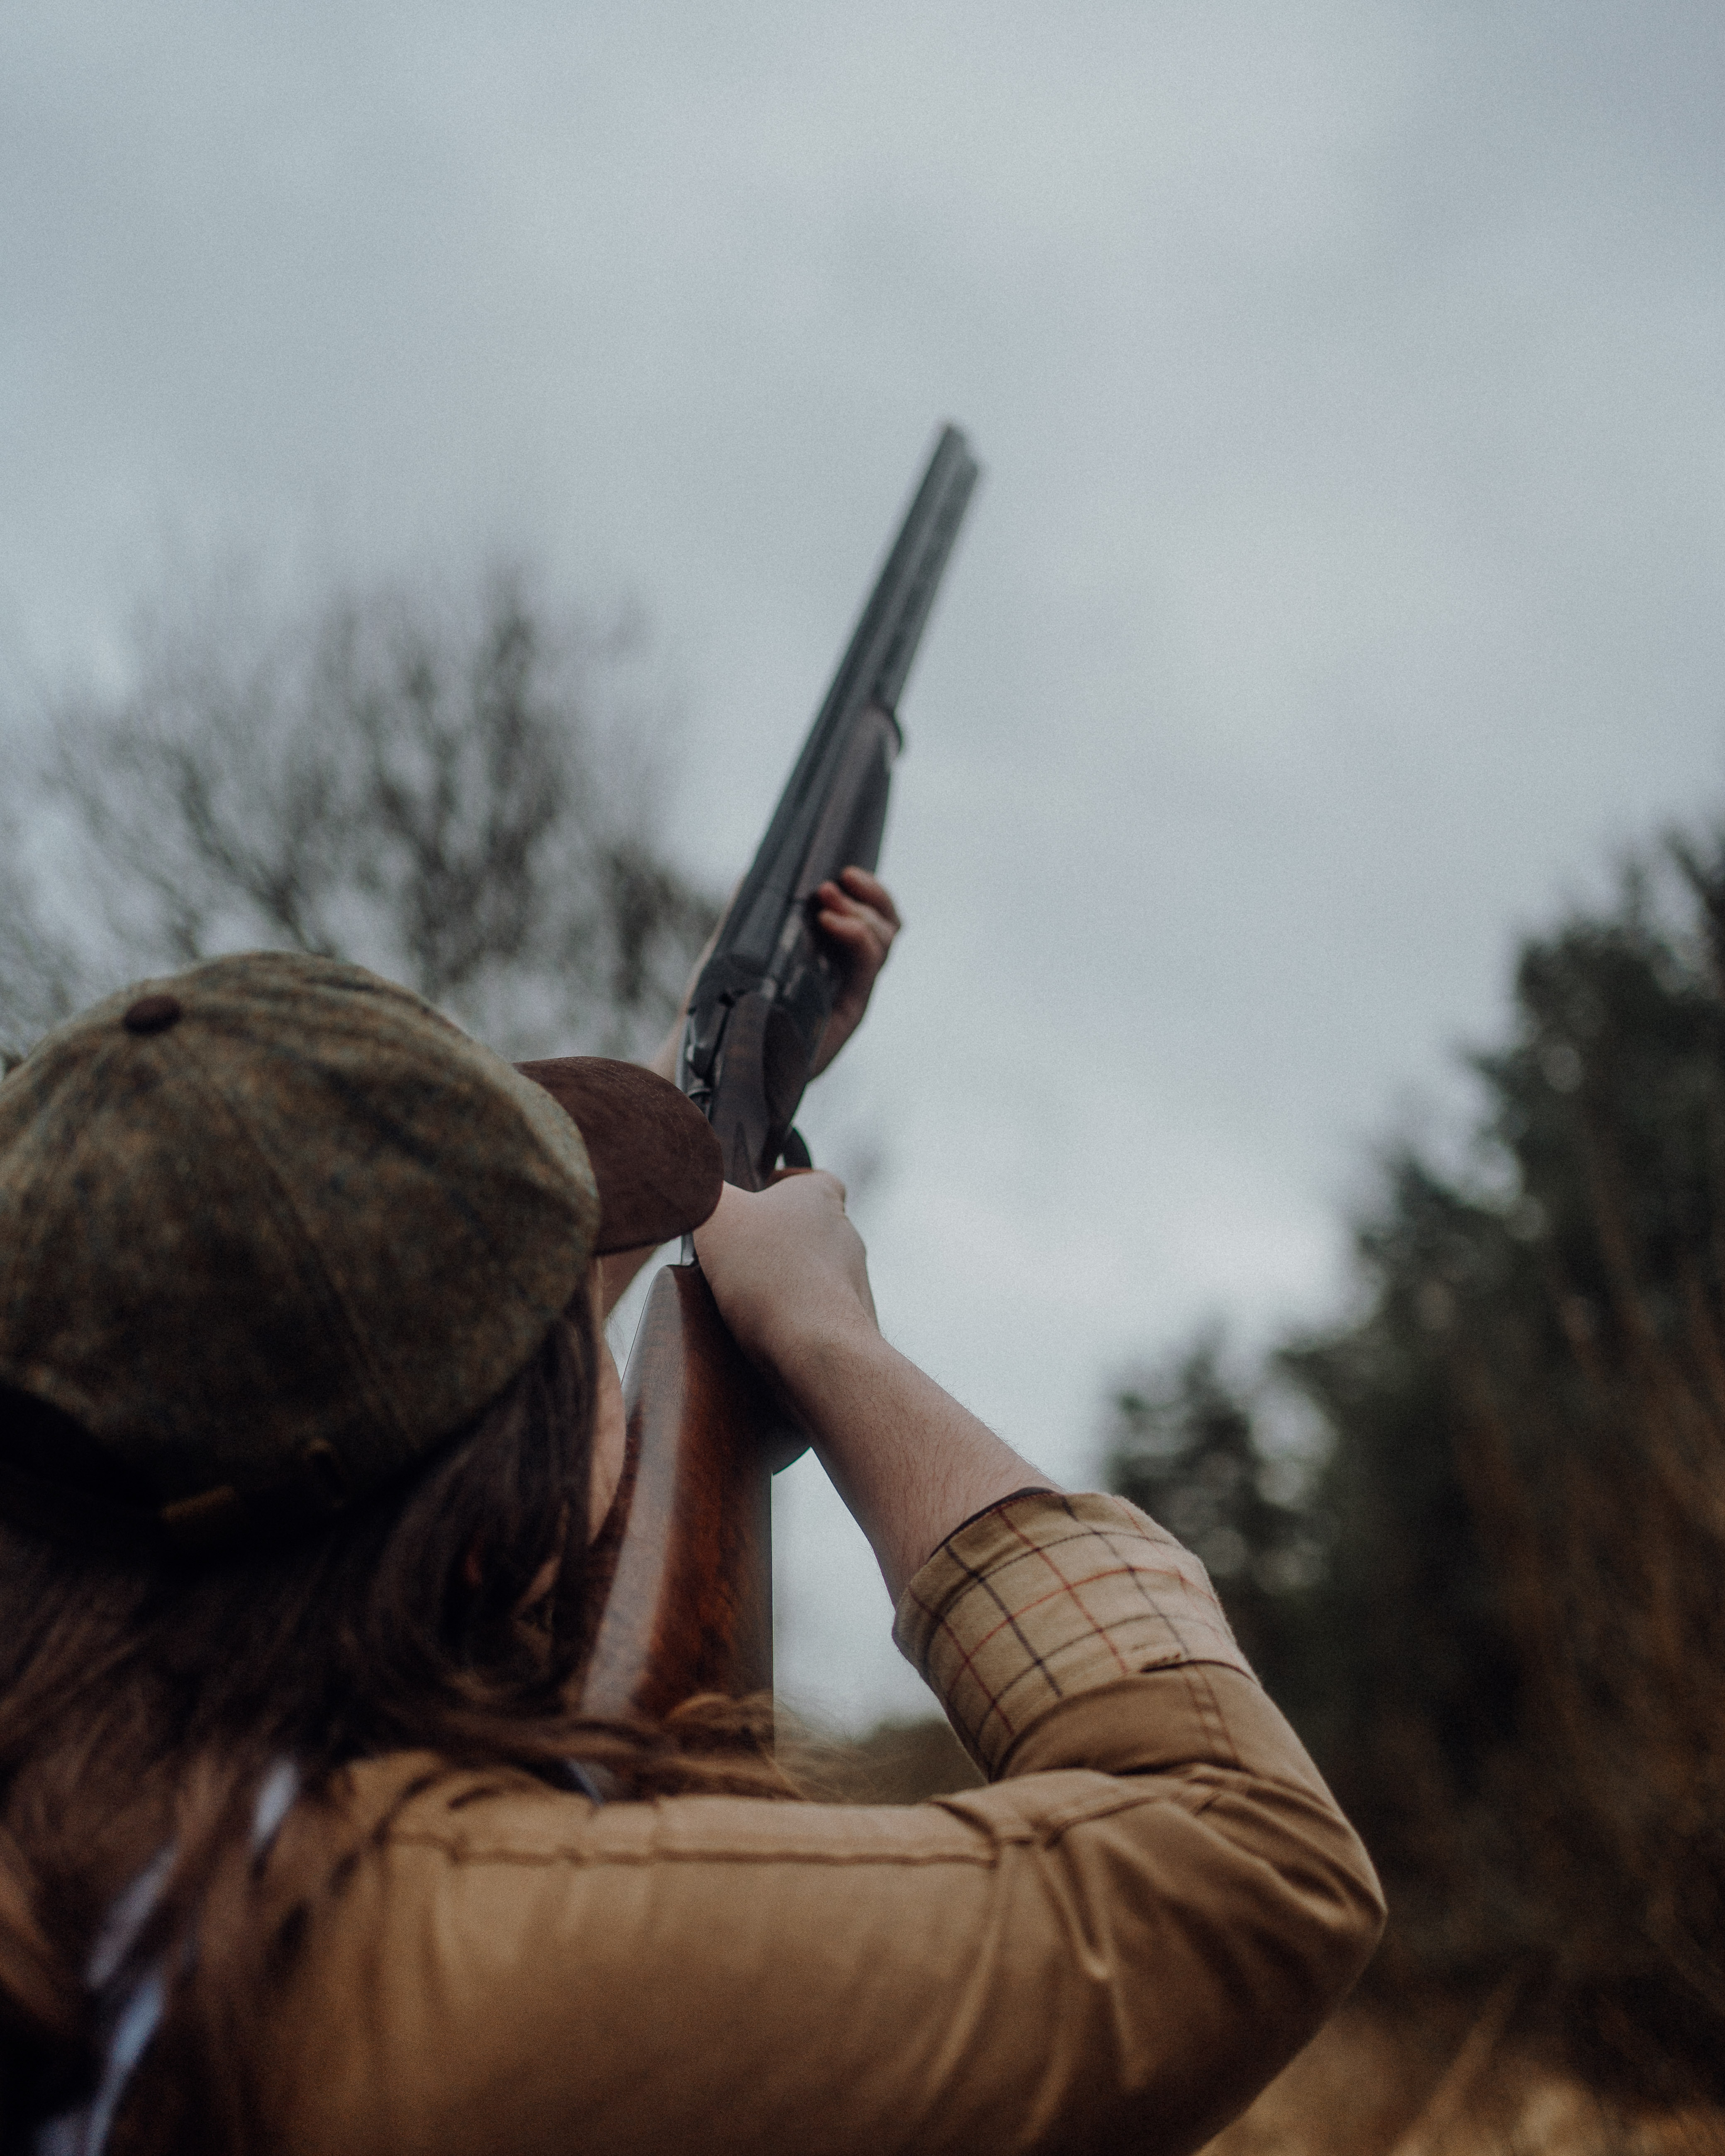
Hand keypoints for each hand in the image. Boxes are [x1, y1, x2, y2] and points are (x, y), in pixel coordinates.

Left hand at [645, 866, 901, 1086]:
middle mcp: (845, 974)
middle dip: (869, 895)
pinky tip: (831, 923)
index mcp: (827, 955)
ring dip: (862, 912)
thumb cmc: (723, 1008)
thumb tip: (754, 867)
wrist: (716, 1058)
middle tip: (831, 884)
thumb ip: (747, 911)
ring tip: (826, 902)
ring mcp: (849, 992)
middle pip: (887, 926)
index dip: (868, 891)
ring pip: (884, 942)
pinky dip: (857, 936)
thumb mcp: (733, 948)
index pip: (868, 917)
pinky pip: (868, 967)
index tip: (843, 870)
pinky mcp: (848, 1012)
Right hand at [693, 1173, 876, 1383]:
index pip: (812, 1179)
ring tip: (747, 1301)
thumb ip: (704, 1185)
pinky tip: (769, 1334)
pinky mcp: (853, 1326)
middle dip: (776, 1241)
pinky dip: (797, 1322)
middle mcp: (846, 1235)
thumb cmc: (767, 1271)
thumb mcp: (715, 1211)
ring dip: (786, 1283)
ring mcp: (855, 1282)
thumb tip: (694, 1178)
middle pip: (809, 1228)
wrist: (816, 1347)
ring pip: (815, 1275)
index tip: (757, 1202)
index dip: (785, 1186)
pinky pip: (821, 1317)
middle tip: (738, 1257)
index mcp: (820, 1197)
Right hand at [695, 1172, 1052, 1601]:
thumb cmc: (768, 1276)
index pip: (811, 1189)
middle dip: (792, 1270)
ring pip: (830, 1312)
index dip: (790, 1201)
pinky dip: (806, 1375)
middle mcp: (850, 1256)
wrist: (823, 1363)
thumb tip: (675, 1173)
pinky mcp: (860, 1369)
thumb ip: (689, 1189)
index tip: (765, 1226)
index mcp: (822, 1210)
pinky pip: (828, 1366)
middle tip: (746, 1294)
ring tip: (753, 1351)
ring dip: (800, 1329)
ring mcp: (862, 1314)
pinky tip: (773, 1394)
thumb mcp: (713, 1212)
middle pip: (822, 1254)